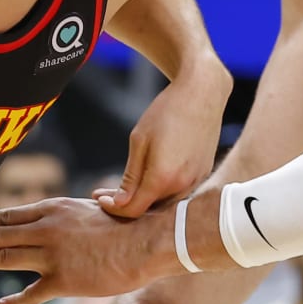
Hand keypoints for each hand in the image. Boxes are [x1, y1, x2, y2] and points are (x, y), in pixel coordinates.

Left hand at [0, 199, 171, 303]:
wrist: (148, 241)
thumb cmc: (130, 223)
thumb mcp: (98, 207)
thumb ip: (80, 212)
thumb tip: (90, 199)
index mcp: (52, 210)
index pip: (5, 216)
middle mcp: (45, 229)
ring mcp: (52, 255)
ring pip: (3, 258)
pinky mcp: (64, 280)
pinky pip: (32, 293)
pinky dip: (15, 301)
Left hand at [96, 64, 228, 218]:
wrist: (202, 93)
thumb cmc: (167, 112)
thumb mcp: (139, 141)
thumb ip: (131, 177)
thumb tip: (119, 203)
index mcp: (162, 178)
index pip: (133, 210)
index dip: (113, 208)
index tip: (99, 197)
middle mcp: (182, 185)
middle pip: (149, 209)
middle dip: (126, 204)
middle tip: (105, 192)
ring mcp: (195, 180)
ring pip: (165, 202)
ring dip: (145, 198)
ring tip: (126, 186)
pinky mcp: (203, 173)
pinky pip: (178, 191)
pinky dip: (161, 190)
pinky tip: (150, 177)